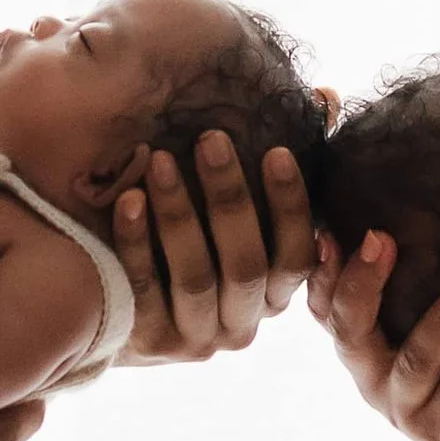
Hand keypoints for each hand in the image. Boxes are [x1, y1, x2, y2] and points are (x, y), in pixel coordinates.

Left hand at [112, 135, 317, 359]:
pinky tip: (128, 199)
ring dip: (179, 214)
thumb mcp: (236, 209)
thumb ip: (278, 166)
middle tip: (210, 139)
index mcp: (273, 295)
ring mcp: (195, 337)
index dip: (290, 206)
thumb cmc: (190, 239)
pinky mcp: (147, 340)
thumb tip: (326, 100)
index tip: (276, 151)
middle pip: (246, 265)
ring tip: (160, 160)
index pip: (296, 256)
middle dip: (229, 198)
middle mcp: (241, 323)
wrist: (113, 310)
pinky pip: (144, 288)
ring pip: (196, 277)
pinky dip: (136, 242)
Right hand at [308, 224, 439, 440]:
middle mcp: (374, 382)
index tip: (329, 234)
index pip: (326, 310)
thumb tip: (392, 215)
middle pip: (352, 332)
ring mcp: (411, 410)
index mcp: (361, 351)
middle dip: (362, 284)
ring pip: (417, 358)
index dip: (322, 275)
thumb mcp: (420, 324)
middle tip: (379, 239)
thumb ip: (406, 284)